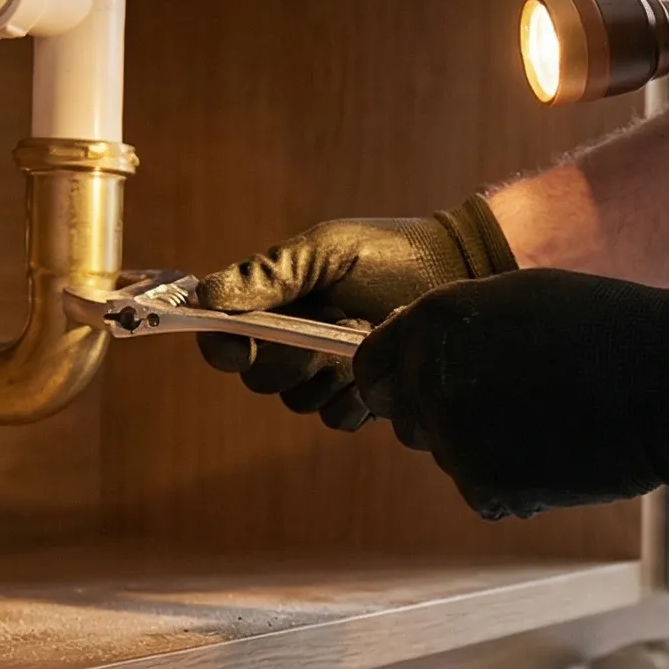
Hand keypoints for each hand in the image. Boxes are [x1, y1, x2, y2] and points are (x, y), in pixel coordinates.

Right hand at [188, 196, 515, 428]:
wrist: (461, 273)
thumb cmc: (392, 252)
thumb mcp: (327, 251)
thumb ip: (270, 274)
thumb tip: (206, 297)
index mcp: (277, 306)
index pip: (227, 340)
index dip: (223, 348)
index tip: (236, 347)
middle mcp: (296, 344)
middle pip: (261, 378)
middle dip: (291, 358)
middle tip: (330, 325)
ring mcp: (330, 374)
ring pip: (300, 402)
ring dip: (329, 375)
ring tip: (365, 336)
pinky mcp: (364, 398)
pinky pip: (338, 417)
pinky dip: (357, 396)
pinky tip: (382, 366)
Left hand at [352, 269, 668, 518]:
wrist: (666, 381)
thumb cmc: (603, 327)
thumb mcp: (517, 299)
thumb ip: (456, 326)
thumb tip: (417, 352)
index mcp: (432, 326)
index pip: (372, 367)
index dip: (392, 378)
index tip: (413, 387)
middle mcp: (430, 382)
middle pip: (406, 416)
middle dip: (439, 412)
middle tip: (503, 403)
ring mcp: (454, 441)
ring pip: (448, 453)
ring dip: (480, 444)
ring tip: (543, 421)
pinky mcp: (485, 488)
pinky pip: (482, 488)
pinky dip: (511, 479)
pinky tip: (555, 451)